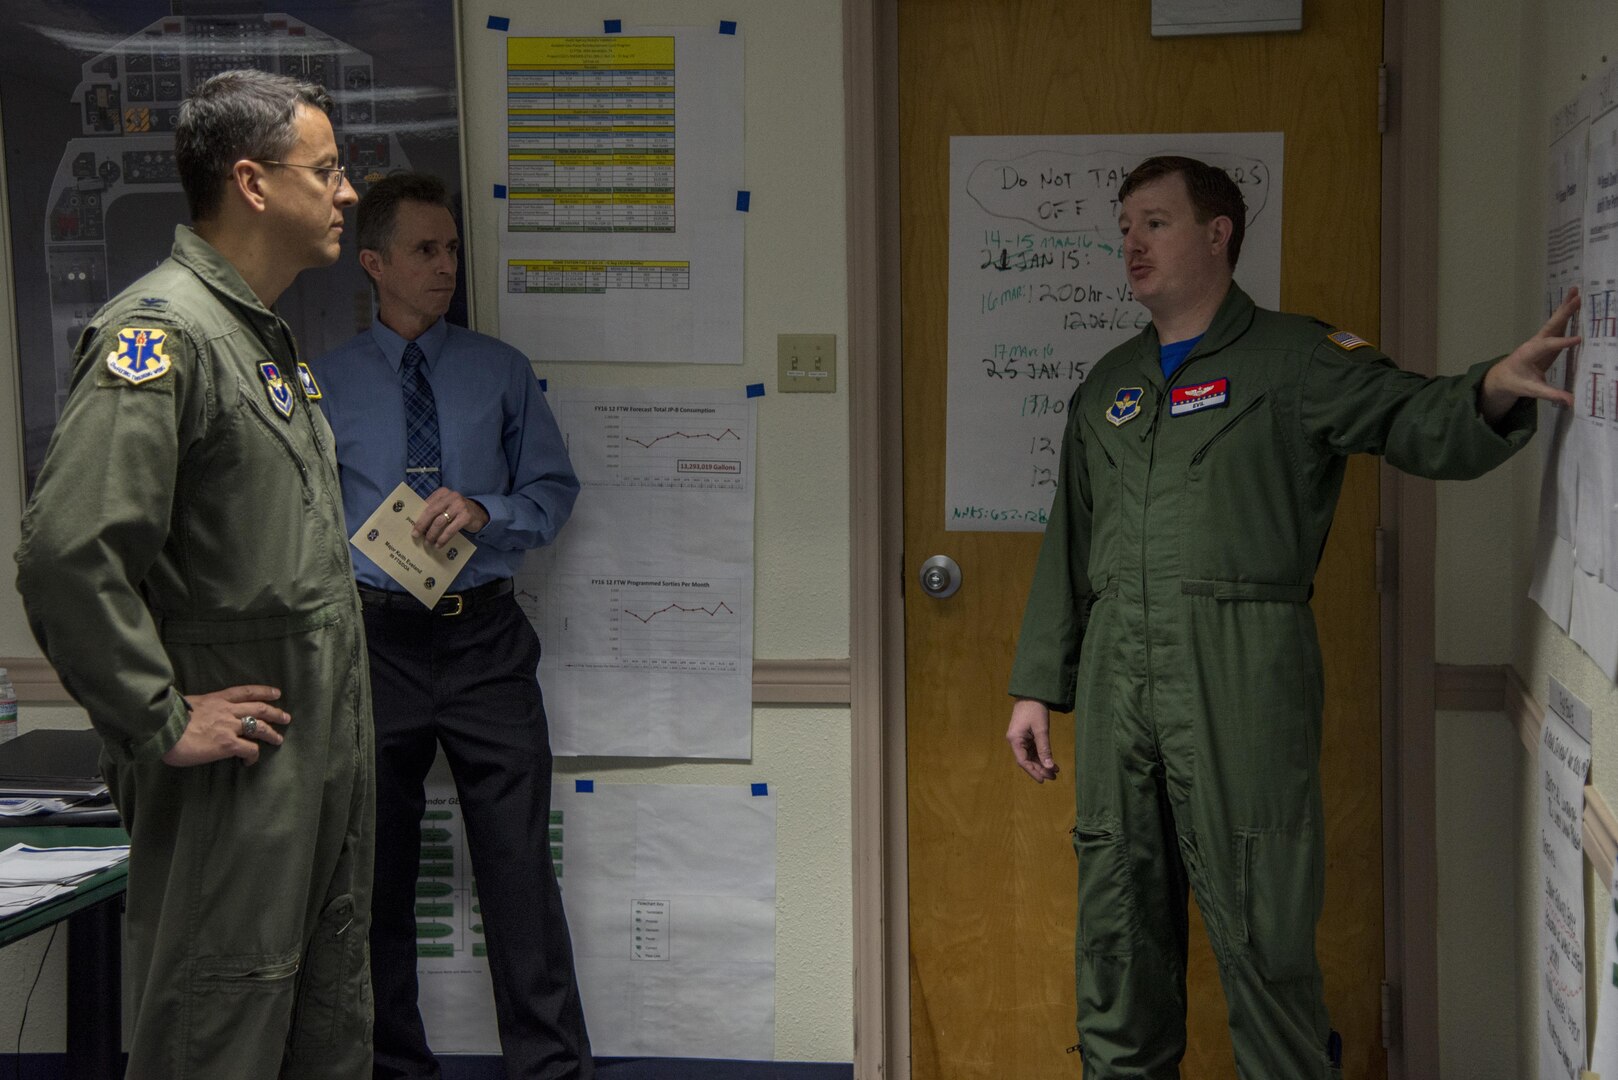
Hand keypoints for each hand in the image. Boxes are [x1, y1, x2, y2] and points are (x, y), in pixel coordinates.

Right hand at [164, 685, 289, 765]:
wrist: (162, 729)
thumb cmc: (167, 718)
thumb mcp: (187, 704)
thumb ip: (200, 707)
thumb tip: (200, 713)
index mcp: (216, 698)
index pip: (246, 691)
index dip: (264, 691)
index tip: (276, 693)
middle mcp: (227, 710)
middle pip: (259, 708)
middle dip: (275, 712)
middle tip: (286, 717)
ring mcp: (229, 726)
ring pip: (260, 727)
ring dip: (272, 733)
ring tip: (278, 739)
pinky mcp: (228, 744)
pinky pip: (250, 749)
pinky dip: (253, 755)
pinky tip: (249, 761)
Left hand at [413, 487, 489, 547]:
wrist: (479, 513)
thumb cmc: (457, 511)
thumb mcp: (446, 506)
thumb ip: (434, 510)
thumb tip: (418, 525)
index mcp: (443, 493)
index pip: (427, 504)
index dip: (418, 517)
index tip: (412, 528)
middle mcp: (451, 497)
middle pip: (431, 512)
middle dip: (422, 525)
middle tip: (416, 536)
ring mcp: (459, 506)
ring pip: (439, 522)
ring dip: (432, 534)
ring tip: (428, 542)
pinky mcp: (466, 516)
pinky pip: (450, 530)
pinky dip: (443, 539)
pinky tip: (439, 545)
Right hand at [1007, 698, 1058, 782]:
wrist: (1031, 693)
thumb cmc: (1035, 709)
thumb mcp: (1041, 729)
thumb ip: (1045, 748)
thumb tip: (1049, 766)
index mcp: (1015, 740)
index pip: (1023, 761)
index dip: (1033, 772)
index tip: (1043, 780)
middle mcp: (1015, 741)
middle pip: (1026, 760)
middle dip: (1040, 769)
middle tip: (1054, 777)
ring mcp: (1020, 738)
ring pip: (1030, 756)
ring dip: (1042, 763)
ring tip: (1055, 771)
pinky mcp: (1025, 735)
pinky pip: (1032, 749)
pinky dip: (1041, 755)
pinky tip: (1051, 761)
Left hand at [1479, 287, 1581, 423]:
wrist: (1503, 377)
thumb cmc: (1515, 382)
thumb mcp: (1531, 390)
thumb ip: (1550, 394)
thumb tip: (1570, 401)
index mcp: (1529, 354)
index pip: (1548, 346)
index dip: (1562, 343)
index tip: (1578, 340)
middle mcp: (1535, 343)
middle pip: (1551, 326)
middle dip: (1563, 313)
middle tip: (1577, 298)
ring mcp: (1541, 340)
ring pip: (1554, 322)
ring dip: (1565, 308)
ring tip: (1576, 292)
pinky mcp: (1547, 341)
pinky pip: (1558, 326)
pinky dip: (1566, 315)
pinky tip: (1575, 304)